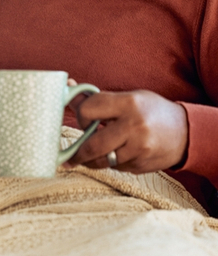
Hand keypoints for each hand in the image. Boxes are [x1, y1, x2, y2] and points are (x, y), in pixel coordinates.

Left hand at [66, 90, 188, 173]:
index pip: (88, 109)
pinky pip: (117, 168)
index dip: (80, 115)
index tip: (83, 119)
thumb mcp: (127, 98)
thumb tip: (68, 87)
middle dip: (78, 152)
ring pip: (103, 161)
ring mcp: (140, 148)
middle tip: (69, 157)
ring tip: (86, 158)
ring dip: (92, 160)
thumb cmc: (150, 110)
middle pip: (92, 145)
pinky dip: (112, 163)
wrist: (186, 132)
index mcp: (128, 103)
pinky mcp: (143, 165)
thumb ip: (97, 99)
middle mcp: (134, 126)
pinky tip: (116, 156)